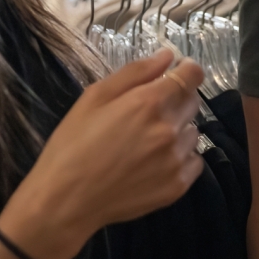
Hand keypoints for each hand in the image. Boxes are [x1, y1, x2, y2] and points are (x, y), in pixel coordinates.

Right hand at [0, 50, 204, 258]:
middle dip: (177, 99)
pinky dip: (181, 158)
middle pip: (193, 102)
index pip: (193, 76)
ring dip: (178, 129)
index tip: (178, 72)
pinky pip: (193, 161)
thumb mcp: (95, 97)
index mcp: (150, 102)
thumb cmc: (73, 144)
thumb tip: (167, 56)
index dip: (188, 70)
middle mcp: (170, 129)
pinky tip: (155, 162)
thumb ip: (136, 72)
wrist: (64, 202)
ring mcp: (176, 160)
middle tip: (149, 111)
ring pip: (193, 132)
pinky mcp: (177, 186)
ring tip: (148, 140)